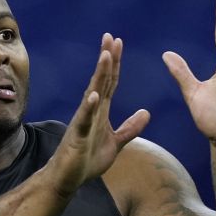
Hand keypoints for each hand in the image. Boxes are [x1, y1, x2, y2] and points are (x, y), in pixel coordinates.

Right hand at [52, 34, 149, 190]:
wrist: (68, 178)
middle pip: (101, 80)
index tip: (118, 42)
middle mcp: (91, 111)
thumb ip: (130, 127)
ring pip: (92, 94)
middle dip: (107, 59)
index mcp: (101, 111)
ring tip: (105, 56)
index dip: (115, 63)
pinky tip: (94, 96)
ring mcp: (84, 121)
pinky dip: (89, 108)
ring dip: (99, 75)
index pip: (110, 82)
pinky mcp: (79, 136)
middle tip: (110, 37)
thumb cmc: (88, 159)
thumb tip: (147, 112)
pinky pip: (85, 120)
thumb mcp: (117, 142)